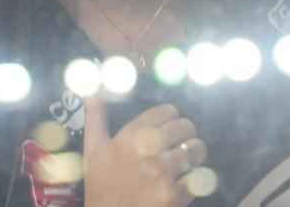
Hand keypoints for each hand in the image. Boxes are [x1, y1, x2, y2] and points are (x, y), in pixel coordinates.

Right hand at [83, 99, 206, 206]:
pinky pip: (197, 177)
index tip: (169, 124)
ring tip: (188, 159)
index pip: (167, 111)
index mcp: (131, 136)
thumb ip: (95, 118)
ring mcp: (164, 174)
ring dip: (195, 153)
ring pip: (196, 150)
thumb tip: (92, 93)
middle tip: (181, 140)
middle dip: (186, 132)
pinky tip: (185, 180)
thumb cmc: (100, 185)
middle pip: (185, 127)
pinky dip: (195, 178)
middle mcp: (150, 150)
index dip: (171, 116)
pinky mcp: (176, 195)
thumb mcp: (92, 150)